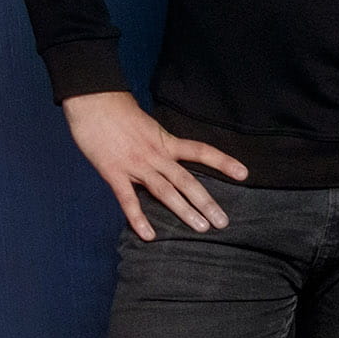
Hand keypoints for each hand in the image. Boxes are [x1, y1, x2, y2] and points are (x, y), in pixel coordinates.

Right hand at [62, 91, 247, 239]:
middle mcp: (156, 155)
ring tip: (201, 228)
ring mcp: (136, 165)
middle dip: (206, 202)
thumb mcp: (150, 126)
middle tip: (223, 222)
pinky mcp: (114, 173)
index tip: (244, 174)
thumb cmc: (121, 112)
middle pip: (187, 181)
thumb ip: (161, 144)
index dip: (223, 162)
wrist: (94, 102)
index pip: (201, 151)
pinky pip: (128, 200)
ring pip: (165, 192)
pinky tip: (149, 235)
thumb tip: (171, 158)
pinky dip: (138, 219)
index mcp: (167, 141)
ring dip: (184, 211)